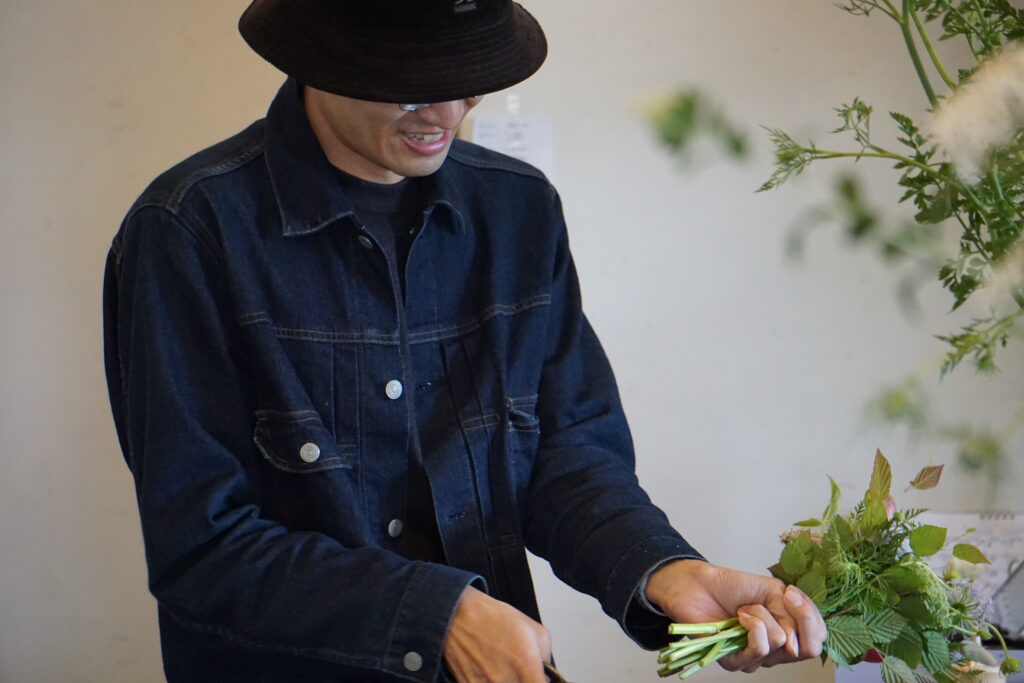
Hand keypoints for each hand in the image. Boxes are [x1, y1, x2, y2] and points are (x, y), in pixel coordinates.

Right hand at [443, 586, 551, 681]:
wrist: (458, 616)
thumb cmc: (491, 617)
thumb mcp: (534, 628)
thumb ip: (547, 656)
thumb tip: (547, 675)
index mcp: (525, 662)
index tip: (541, 678)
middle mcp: (505, 678)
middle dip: (526, 679)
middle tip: (522, 670)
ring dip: (509, 680)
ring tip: (503, 666)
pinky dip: (491, 680)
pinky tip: (489, 669)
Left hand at [645, 559, 825, 672]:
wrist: (698, 584)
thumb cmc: (733, 587)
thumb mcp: (773, 591)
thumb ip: (793, 614)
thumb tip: (797, 646)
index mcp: (788, 631)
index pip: (818, 637)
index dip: (810, 616)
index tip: (790, 592)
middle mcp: (776, 650)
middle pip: (808, 649)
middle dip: (799, 619)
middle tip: (782, 598)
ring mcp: (756, 658)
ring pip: (781, 643)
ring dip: (763, 615)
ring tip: (745, 608)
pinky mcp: (735, 662)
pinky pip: (759, 648)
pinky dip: (752, 625)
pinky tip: (739, 617)